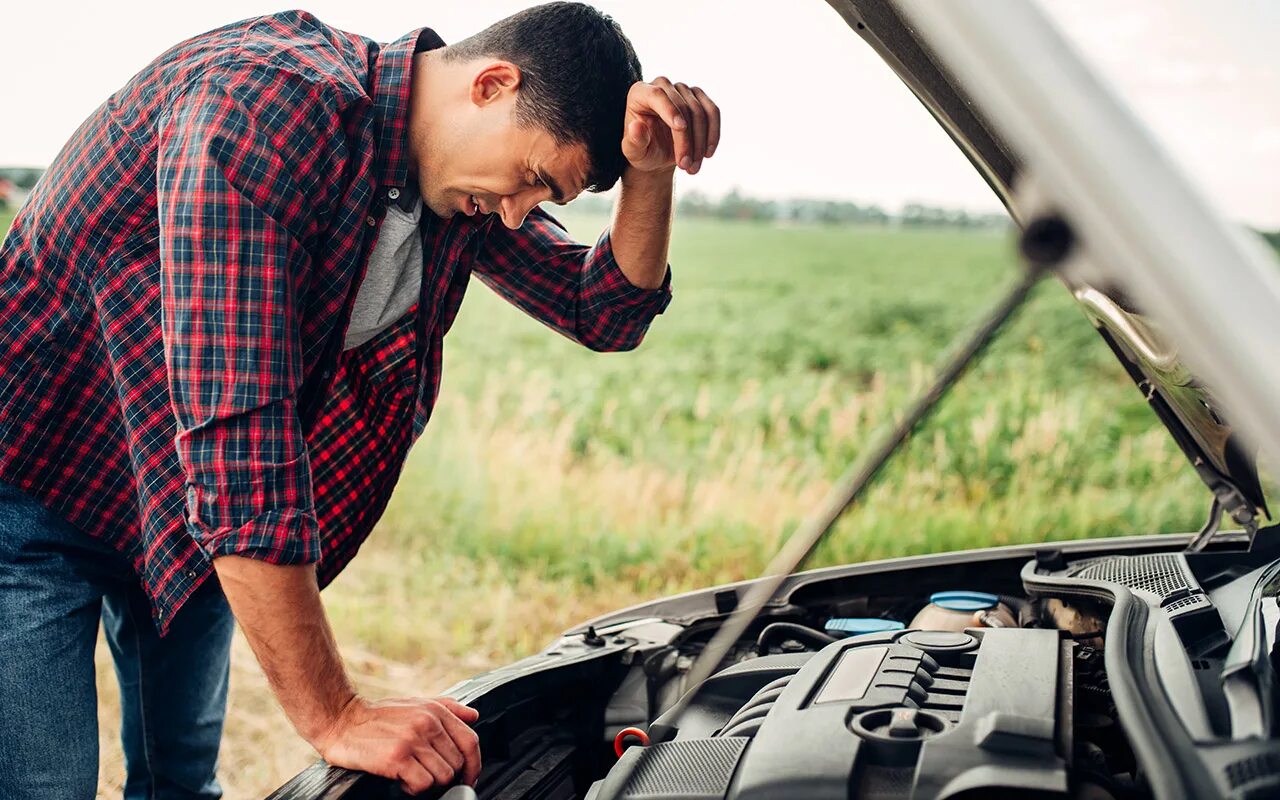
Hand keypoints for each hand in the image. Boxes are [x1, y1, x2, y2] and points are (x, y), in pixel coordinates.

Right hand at [313, 695, 481, 794]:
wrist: (340, 720)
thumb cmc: (378, 716)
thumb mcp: (416, 704)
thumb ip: (447, 708)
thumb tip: (474, 716)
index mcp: (435, 711)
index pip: (470, 741)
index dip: (474, 764)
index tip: (468, 777)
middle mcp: (427, 724)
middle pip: (457, 764)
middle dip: (443, 775)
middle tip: (424, 773)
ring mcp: (413, 741)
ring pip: (442, 777)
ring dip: (428, 783)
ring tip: (411, 774)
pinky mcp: (397, 758)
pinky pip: (423, 785)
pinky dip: (414, 789)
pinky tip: (402, 779)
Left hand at [622, 77, 720, 174]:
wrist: (657, 154)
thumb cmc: (643, 151)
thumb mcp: (633, 152)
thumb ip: (633, 141)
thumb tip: (636, 126)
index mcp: (639, 93)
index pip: (657, 94)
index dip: (670, 109)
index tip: (681, 128)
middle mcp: (661, 85)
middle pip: (682, 107)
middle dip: (686, 139)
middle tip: (684, 166)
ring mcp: (682, 89)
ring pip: (700, 111)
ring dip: (700, 142)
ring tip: (693, 167)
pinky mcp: (699, 97)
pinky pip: (712, 112)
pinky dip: (713, 134)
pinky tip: (707, 154)